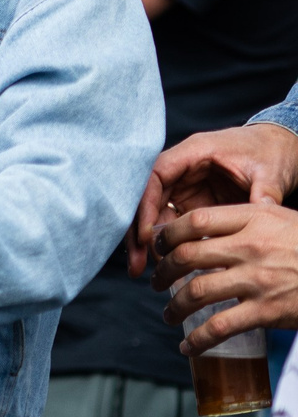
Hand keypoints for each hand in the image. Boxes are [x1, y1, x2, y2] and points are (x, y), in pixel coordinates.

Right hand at [131, 122, 297, 275]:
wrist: (279, 147)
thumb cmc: (270, 152)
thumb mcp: (269, 172)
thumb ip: (263, 194)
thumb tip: (262, 220)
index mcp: (194, 153)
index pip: (156, 176)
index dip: (145, 205)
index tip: (147, 236)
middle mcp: (182, 170)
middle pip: (147, 199)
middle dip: (139, 231)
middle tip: (136, 263)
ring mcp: (186, 187)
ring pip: (156, 214)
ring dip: (149, 241)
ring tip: (143, 269)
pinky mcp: (194, 202)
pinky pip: (174, 223)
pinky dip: (169, 243)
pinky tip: (168, 263)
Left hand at [149, 201, 297, 348]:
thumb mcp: (281, 219)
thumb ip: (245, 219)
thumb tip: (203, 225)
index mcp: (254, 219)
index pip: (195, 220)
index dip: (167, 233)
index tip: (158, 244)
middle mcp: (251, 247)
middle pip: (186, 256)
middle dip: (162, 272)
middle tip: (156, 281)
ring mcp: (257, 280)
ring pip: (195, 292)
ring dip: (173, 307)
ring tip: (168, 313)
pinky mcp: (266, 311)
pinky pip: (219, 327)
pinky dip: (198, 340)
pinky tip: (188, 347)